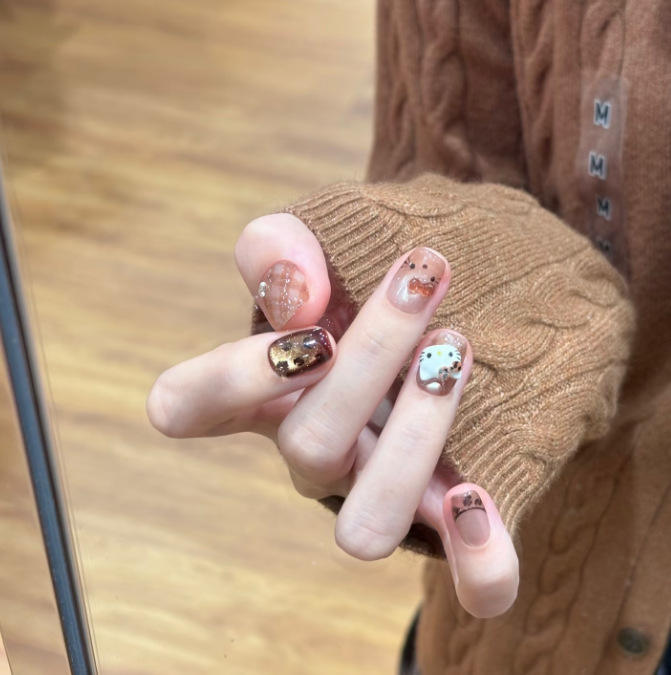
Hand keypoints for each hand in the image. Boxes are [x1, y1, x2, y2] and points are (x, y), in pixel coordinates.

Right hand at [147, 213, 518, 617]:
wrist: (474, 290)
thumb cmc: (379, 271)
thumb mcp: (326, 232)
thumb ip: (281, 247)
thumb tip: (296, 296)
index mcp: (268, 391)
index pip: (188, 409)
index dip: (229, 381)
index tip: (310, 327)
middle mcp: (313, 453)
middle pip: (308, 447)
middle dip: (370, 358)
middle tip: (421, 282)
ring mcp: (377, 494)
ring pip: (368, 526)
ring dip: (413, 440)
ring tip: (453, 356)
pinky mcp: (453, 521)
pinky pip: (468, 584)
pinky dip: (478, 560)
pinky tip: (479, 497)